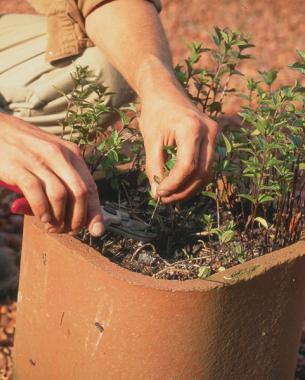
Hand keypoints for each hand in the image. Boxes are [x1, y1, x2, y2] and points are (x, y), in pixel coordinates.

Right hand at [0, 114, 103, 235]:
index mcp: (72, 153)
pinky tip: (41, 217)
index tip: (96, 230)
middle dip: (76, 218)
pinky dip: (41, 210)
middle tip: (66, 229)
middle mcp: (58, 154)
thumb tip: (82, 220)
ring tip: (51, 225)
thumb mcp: (53, 160)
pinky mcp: (18, 166)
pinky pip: (36, 193)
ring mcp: (38, 159)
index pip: (91, 186)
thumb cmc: (28, 151)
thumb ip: (66, 182)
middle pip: (79, 193)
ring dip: (58, 217)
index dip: (95, 211)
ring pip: (60, 195)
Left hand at [139, 86, 218, 202]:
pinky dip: (194, 179)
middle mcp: (210, 131)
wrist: (165, 92)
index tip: (159, 193)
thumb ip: (154, 167)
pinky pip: (207, 165)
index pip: (188, 166)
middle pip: (202, 173)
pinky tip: (179, 184)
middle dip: (183, 190)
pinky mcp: (213, 139)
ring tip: (170, 194)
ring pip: (207, 172)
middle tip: (164, 198)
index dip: (174, 184)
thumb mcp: (150, 140)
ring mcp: (215, 135)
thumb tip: (157, 194)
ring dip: (190, 188)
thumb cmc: (155, 113)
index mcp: (192, 128)